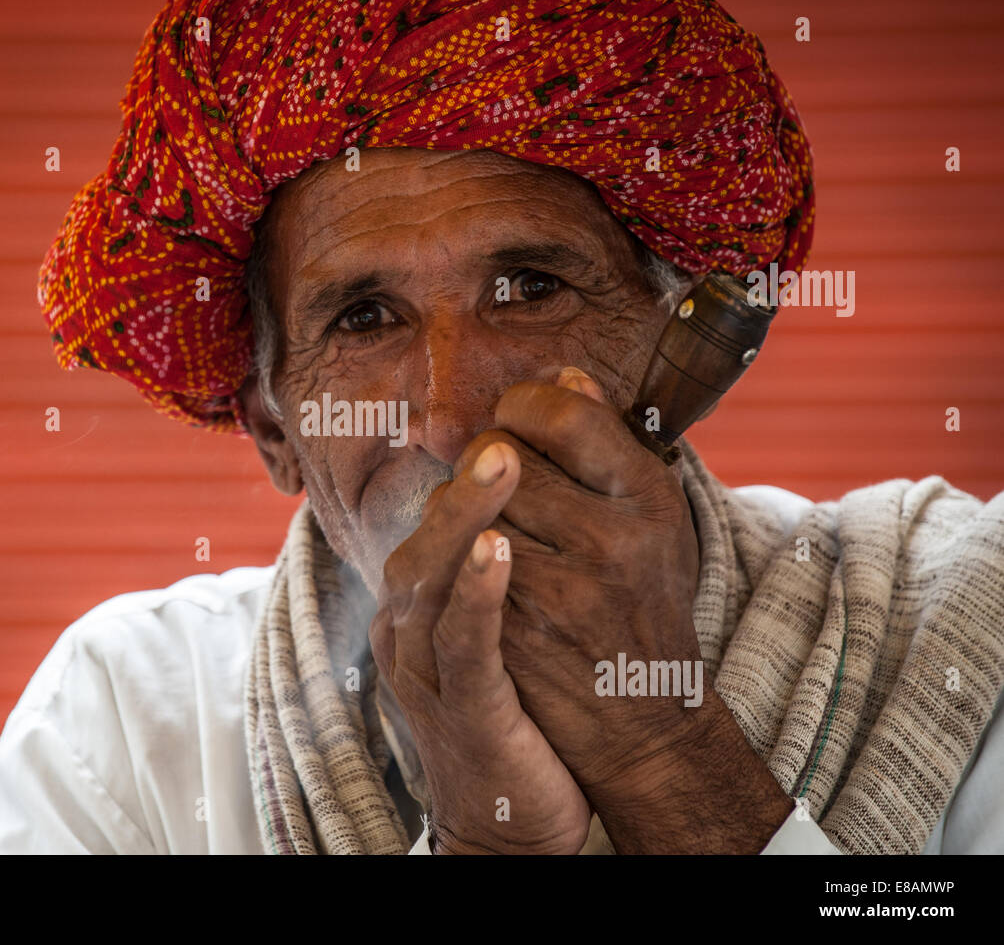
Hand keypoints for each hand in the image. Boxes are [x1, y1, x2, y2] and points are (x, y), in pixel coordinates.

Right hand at [370, 441, 590, 854]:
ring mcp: (426, 671)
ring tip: (503, 462)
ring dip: (465, 518)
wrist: (512, 817)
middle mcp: (408, 633)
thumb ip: (502, 564)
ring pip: (429, 580)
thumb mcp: (502, 632)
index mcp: (417, 610)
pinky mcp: (461, 708)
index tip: (508, 422)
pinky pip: (463, 643)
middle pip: (419, 543)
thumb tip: (530, 490)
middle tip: (499, 432)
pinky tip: (502, 551)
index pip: (428, 529)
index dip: (462, 476)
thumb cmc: (518, 712)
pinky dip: (476, 592)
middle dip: (460, 484)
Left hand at [452, 367, 791, 851]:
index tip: (518, 416)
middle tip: (492, 471)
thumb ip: (611, 449)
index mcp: (651, 501)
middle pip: (501, 454)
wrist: (643, 725)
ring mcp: (559, 591)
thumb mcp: (653, 523)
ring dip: (459, 505)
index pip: (564, 414)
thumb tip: (565, 378)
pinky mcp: (512, 633)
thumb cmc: (642, 607)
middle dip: (484, 457)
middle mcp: (613, 541)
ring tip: (481, 518)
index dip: (526, 404)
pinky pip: (451, 563)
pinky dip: (449, 556)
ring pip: (464, 506)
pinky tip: (467, 562)